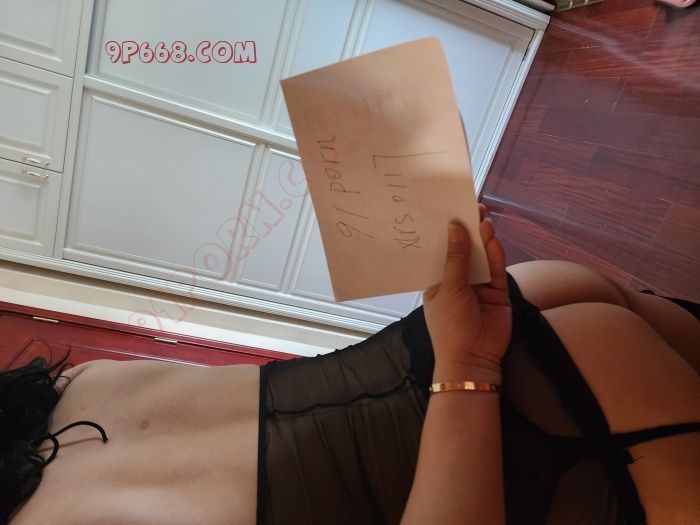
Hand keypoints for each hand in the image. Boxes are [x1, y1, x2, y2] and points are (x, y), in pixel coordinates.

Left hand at [423, 205, 510, 380]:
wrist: (473, 357)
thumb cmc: (450, 325)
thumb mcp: (449, 289)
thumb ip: (456, 258)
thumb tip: (455, 227)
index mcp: (438, 281)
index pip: (440, 251)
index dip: (444, 232)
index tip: (445, 209)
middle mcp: (458, 280)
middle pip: (464, 250)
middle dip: (466, 229)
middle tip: (469, 205)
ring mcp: (479, 285)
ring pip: (482, 256)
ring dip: (482, 238)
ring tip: (481, 215)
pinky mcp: (498, 291)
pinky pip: (497, 268)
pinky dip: (496, 253)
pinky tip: (492, 236)